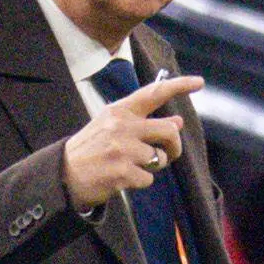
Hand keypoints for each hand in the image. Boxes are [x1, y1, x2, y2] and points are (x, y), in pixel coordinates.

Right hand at [62, 71, 203, 210]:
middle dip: (174, 146)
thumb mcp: (113, 127)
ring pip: (159, 158)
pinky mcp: (122, 172)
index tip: (199, 82)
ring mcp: (122, 149)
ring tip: (131, 166)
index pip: (154, 93)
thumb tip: (178, 122)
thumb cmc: (93, 148)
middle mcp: (121, 126)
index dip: (179, 85)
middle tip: (169, 155)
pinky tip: (123, 178)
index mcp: (119, 111)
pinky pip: (149, 178)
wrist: (64, 174)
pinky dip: (140, 181)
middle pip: (168, 130)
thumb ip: (144, 122)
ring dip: (153, 166)